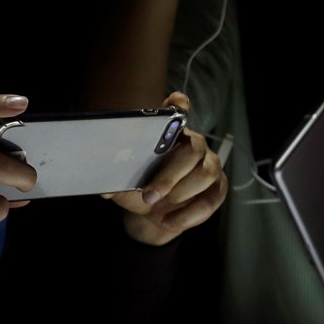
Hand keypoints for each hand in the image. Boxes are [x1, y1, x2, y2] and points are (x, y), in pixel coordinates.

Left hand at [112, 92, 227, 245]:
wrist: (156, 215)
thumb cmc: (141, 191)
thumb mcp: (124, 186)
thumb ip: (116, 182)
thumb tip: (104, 190)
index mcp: (170, 136)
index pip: (177, 113)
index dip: (179, 106)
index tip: (177, 102)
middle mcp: (194, 145)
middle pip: (193, 150)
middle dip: (171, 175)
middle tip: (150, 195)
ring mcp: (210, 165)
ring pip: (205, 175)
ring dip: (180, 195)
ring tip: (157, 210)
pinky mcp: (218, 188)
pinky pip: (210, 200)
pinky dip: (188, 215)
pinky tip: (168, 221)